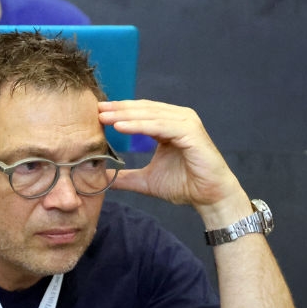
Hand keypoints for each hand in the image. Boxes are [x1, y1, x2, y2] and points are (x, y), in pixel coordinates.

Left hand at [98, 100, 247, 220]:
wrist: (210, 198)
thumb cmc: (185, 186)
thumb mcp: (147, 180)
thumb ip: (126, 177)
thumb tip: (102, 180)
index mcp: (169, 125)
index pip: (140, 112)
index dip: (119, 112)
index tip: (96, 113)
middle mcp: (178, 119)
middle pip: (143, 109)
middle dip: (119, 109)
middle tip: (96, 110)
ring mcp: (186, 123)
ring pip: (150, 115)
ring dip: (126, 115)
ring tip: (104, 118)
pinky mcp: (191, 132)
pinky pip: (161, 125)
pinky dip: (140, 125)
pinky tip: (121, 127)